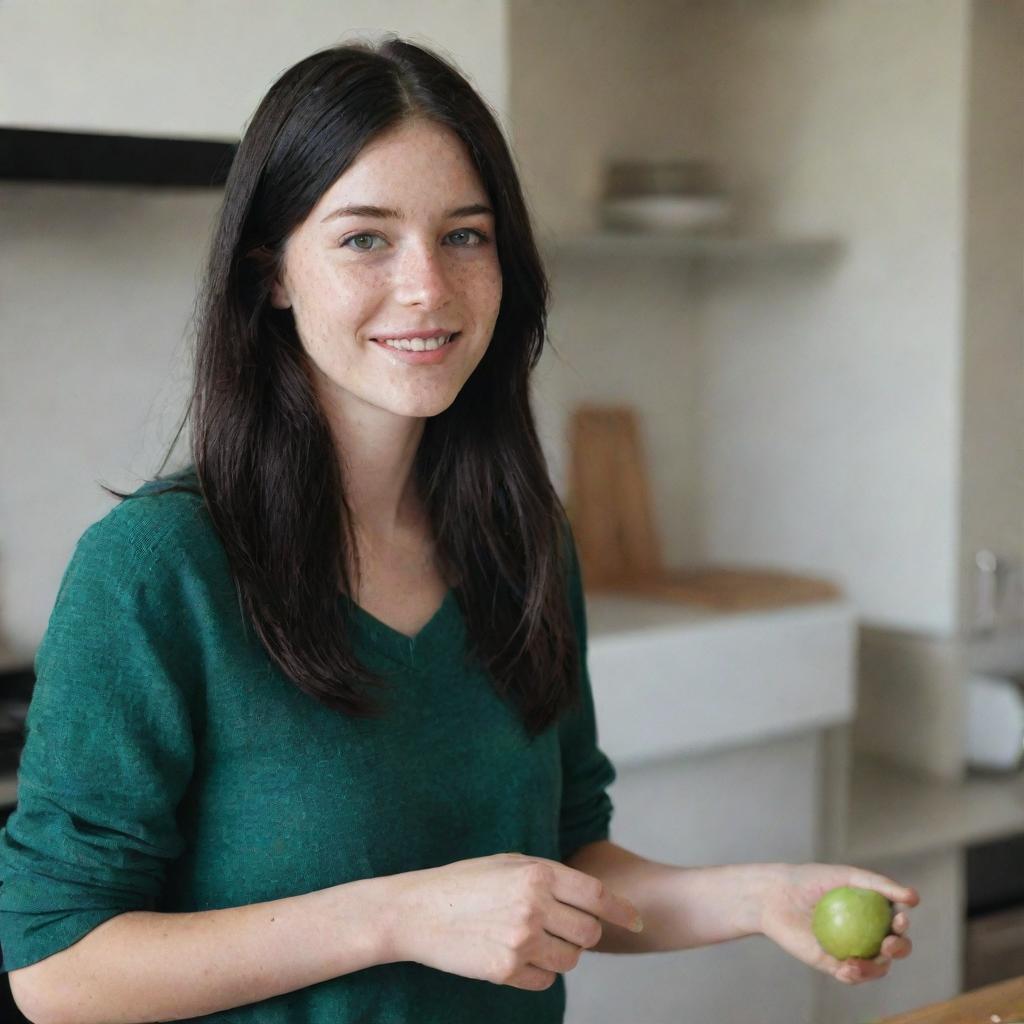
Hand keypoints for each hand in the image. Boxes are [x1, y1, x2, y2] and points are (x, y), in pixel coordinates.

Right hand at [388, 851, 642, 989]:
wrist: (417, 911)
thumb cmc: (465, 882)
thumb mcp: (509, 863)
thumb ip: (550, 877)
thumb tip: (591, 899)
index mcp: (537, 873)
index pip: (597, 896)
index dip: (622, 911)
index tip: (638, 922)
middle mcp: (533, 906)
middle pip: (589, 933)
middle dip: (584, 934)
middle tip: (564, 928)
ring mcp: (520, 941)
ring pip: (570, 961)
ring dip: (561, 954)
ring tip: (534, 939)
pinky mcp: (505, 970)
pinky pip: (545, 981)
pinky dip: (539, 973)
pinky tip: (516, 955)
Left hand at [758, 862, 917, 984]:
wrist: (776, 897)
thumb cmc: (810, 880)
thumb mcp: (846, 876)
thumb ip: (879, 884)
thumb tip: (914, 898)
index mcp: (872, 912)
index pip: (897, 922)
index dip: (903, 924)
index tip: (900, 920)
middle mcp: (867, 933)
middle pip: (895, 948)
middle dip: (900, 948)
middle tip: (888, 942)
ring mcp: (853, 951)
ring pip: (877, 967)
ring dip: (876, 968)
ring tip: (862, 958)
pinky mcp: (835, 965)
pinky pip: (852, 976)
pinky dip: (854, 975)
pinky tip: (847, 968)